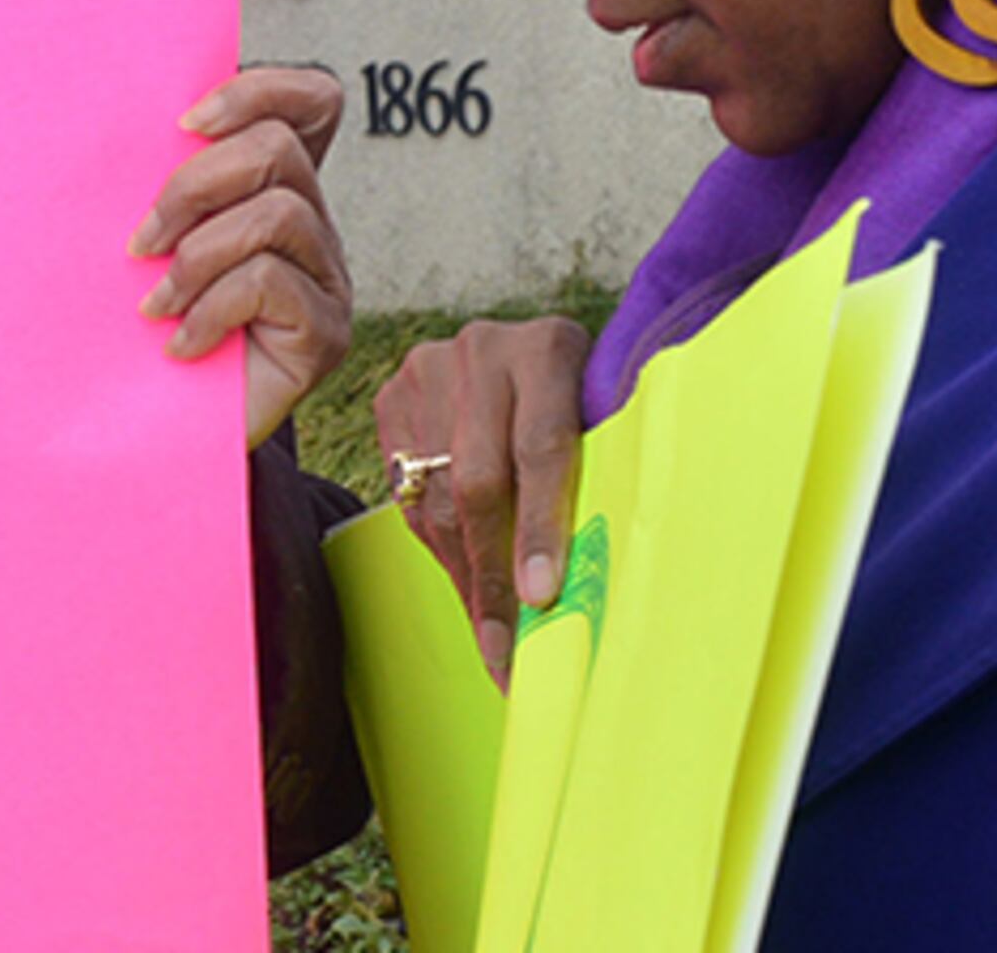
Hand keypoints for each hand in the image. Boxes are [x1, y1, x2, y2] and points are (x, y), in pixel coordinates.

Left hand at [131, 67, 351, 450]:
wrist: (159, 435)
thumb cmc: (144, 330)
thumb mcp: (151, 243)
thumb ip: (163, 187)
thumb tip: (124, 126)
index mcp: (277, 188)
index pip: (313, 101)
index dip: (260, 89)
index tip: (183, 125)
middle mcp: (314, 226)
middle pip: (279, 149)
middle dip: (195, 184)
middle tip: (141, 241)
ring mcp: (327, 279)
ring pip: (278, 213)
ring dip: (198, 254)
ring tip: (158, 302)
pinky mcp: (324, 335)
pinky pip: (270, 282)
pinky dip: (211, 308)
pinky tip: (181, 343)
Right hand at [376, 316, 591, 682]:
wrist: (521, 349)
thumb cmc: (581, 396)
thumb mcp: (601, 412)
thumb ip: (596, 469)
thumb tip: (596, 580)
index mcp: (550, 348)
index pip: (543, 447)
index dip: (540, 526)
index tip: (541, 595)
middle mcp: (485, 351)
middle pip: (478, 481)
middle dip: (491, 575)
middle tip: (505, 648)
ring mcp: (431, 370)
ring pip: (437, 497)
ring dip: (463, 576)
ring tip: (487, 637)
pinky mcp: (395, 397)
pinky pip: (409, 495)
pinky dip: (437, 549)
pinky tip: (464, 584)